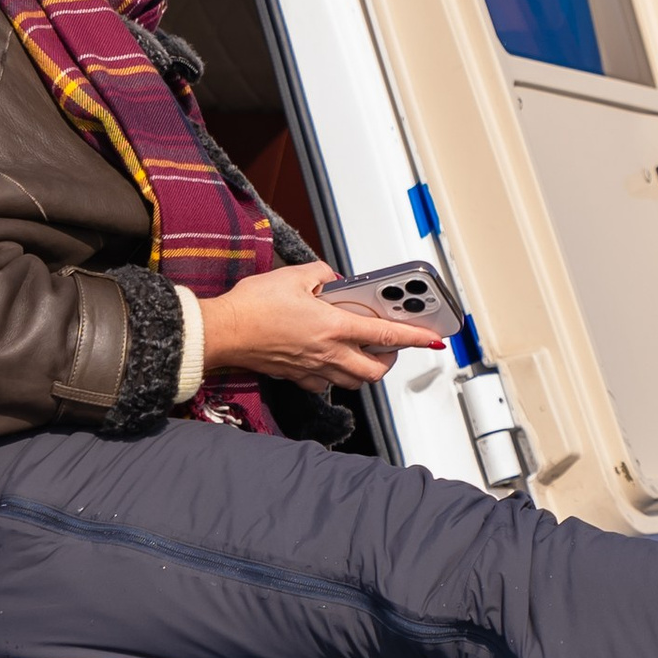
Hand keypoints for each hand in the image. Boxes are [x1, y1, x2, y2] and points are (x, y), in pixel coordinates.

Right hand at [197, 261, 448, 391]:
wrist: (223, 331)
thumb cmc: (253, 306)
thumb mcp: (294, 275)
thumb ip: (322, 274)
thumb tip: (332, 279)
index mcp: (333, 327)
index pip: (386, 335)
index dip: (415, 338)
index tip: (433, 339)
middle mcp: (328, 353)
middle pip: (375, 369)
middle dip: (390, 360)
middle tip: (391, 345)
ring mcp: (312, 369)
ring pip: (353, 380)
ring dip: (364, 369)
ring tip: (362, 351)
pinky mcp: (295, 376)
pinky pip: (325, 383)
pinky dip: (334, 374)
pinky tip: (328, 359)